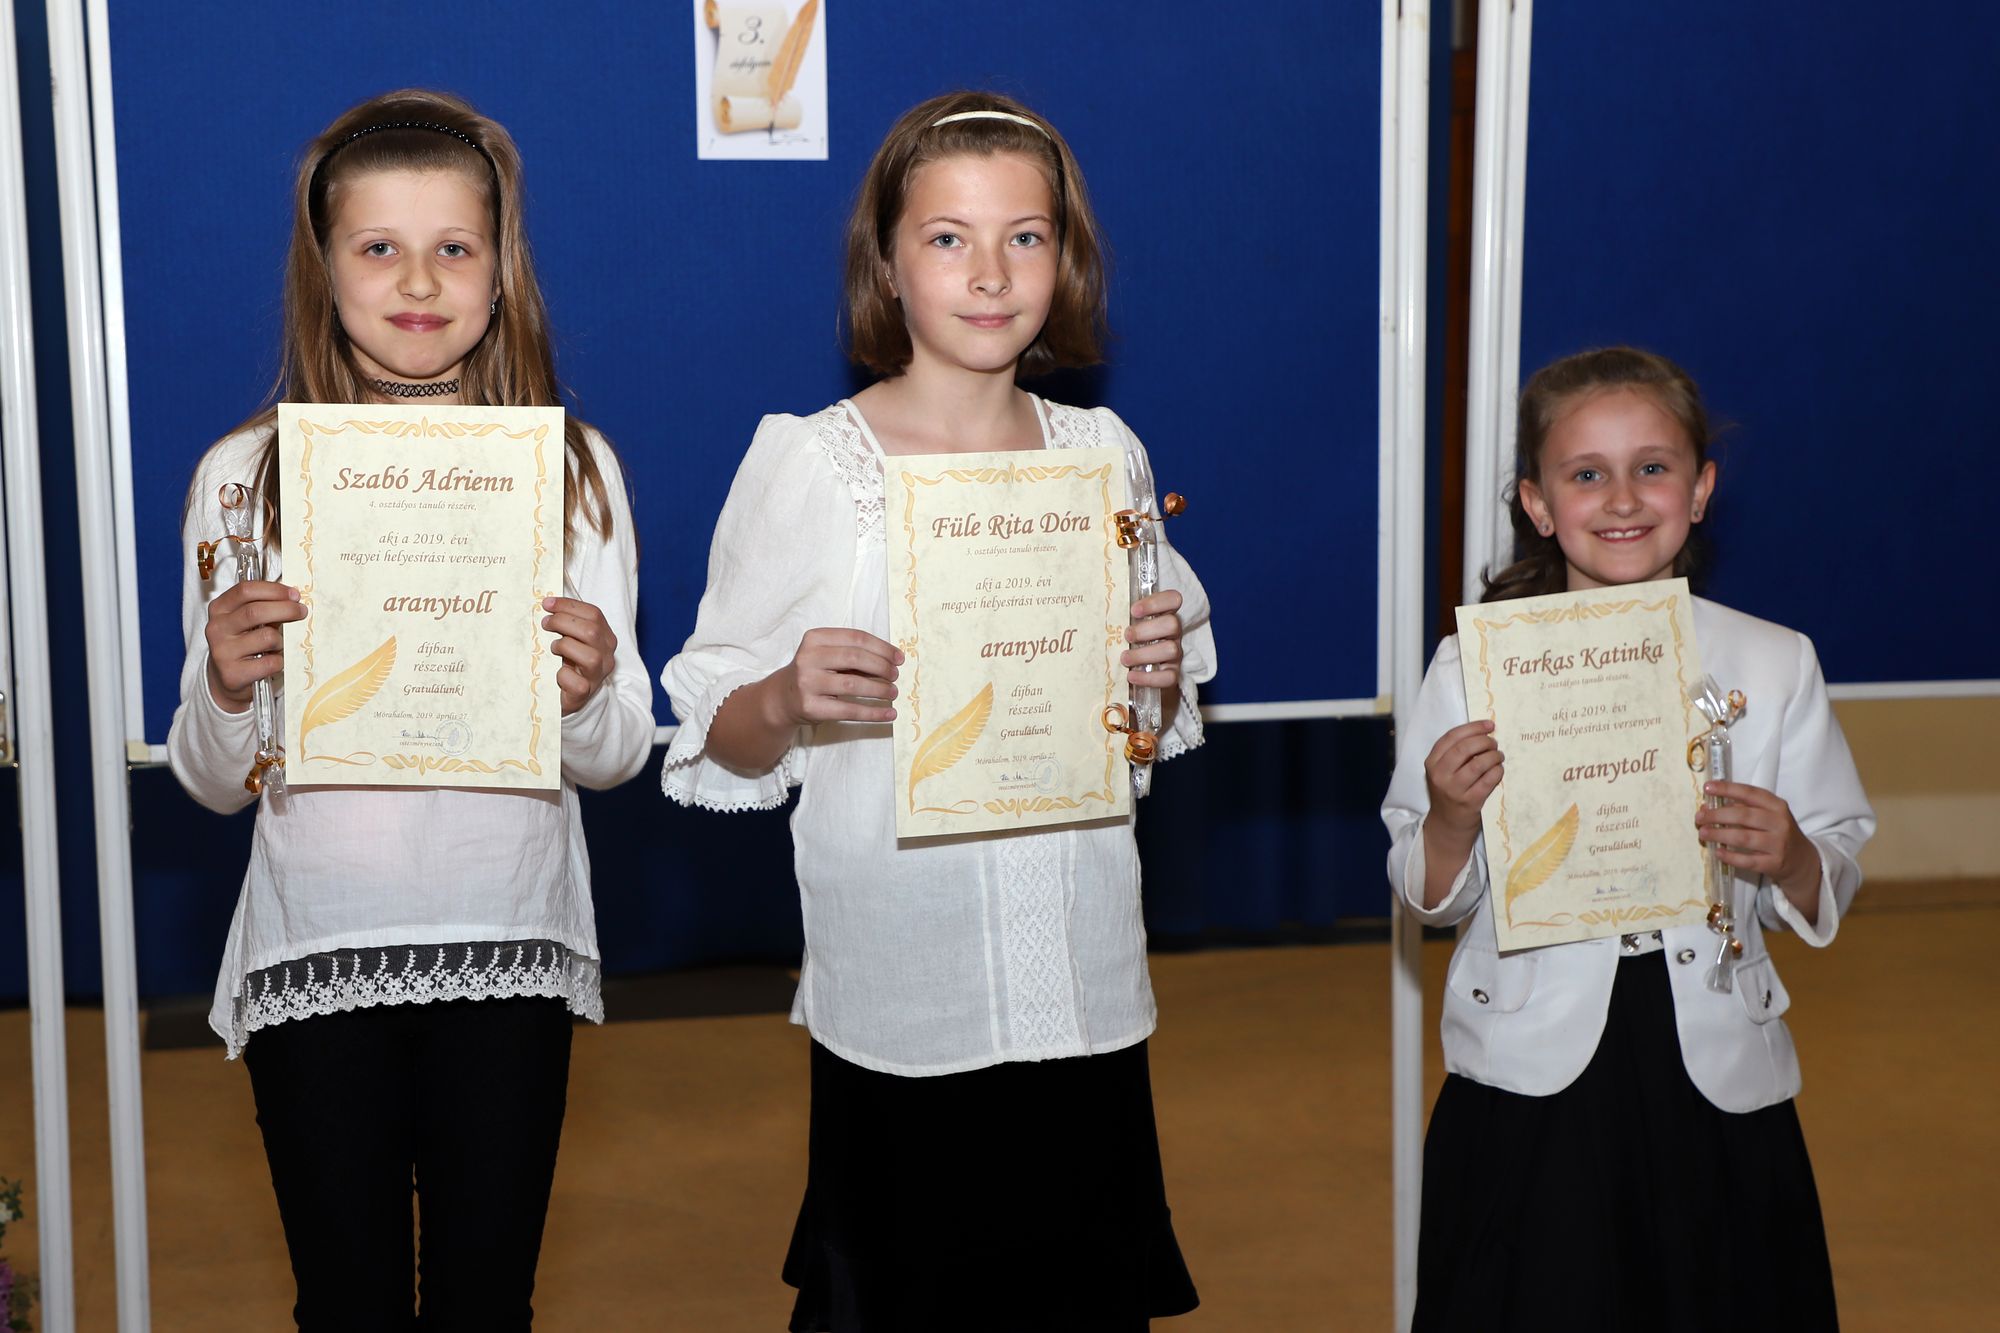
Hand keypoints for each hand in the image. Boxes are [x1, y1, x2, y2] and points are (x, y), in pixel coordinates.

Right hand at [203, 580, 305, 711]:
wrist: (227, 678)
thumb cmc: (243, 644)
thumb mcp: (247, 621)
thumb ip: (264, 607)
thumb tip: (293, 598)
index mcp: (219, 609)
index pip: (245, 590)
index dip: (273, 590)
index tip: (294, 594)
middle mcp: (217, 628)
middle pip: (255, 612)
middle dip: (286, 609)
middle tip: (302, 612)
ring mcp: (222, 651)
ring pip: (266, 637)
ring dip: (281, 641)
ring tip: (278, 645)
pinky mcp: (233, 673)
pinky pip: (270, 662)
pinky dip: (279, 661)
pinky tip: (273, 661)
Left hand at [543, 596, 618, 715]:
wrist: (569, 696)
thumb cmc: (568, 663)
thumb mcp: (571, 639)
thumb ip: (567, 624)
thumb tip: (548, 603)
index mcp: (605, 637)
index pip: (594, 614)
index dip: (569, 606)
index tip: (547, 603)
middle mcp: (606, 655)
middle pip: (592, 631)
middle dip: (563, 622)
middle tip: (545, 623)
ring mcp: (598, 675)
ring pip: (590, 656)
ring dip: (565, 646)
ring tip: (553, 648)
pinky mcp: (585, 693)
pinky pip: (576, 682)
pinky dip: (563, 675)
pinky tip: (556, 672)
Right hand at [769, 628, 901, 725]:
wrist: (783, 698)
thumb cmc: (815, 672)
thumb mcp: (828, 656)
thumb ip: (854, 654)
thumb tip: (893, 660)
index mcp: (815, 638)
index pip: (856, 638)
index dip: (882, 647)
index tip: (899, 658)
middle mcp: (808, 658)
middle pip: (855, 658)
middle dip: (882, 666)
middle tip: (895, 675)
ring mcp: (807, 683)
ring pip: (854, 684)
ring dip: (880, 689)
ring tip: (893, 692)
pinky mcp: (811, 707)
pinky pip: (849, 711)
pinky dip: (874, 713)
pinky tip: (890, 714)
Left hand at [1122, 589, 1182, 687]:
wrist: (1137, 674)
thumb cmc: (1129, 643)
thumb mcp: (1126, 626)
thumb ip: (1120, 617)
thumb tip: (1094, 606)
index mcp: (1164, 615)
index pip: (1173, 599)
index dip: (1156, 602)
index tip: (1134, 610)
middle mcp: (1173, 633)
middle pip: (1172, 624)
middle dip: (1146, 630)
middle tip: (1126, 636)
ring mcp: (1175, 654)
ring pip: (1171, 649)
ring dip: (1144, 654)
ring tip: (1124, 658)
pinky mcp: (1172, 674)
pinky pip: (1169, 677)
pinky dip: (1149, 678)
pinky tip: (1131, 676)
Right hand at [1424, 720, 1502, 837]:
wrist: (1447, 823)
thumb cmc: (1448, 791)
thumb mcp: (1442, 770)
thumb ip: (1455, 753)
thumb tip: (1483, 732)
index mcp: (1432, 762)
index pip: (1452, 737)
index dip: (1473, 728)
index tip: (1489, 725)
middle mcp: (1440, 775)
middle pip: (1465, 748)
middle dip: (1485, 741)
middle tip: (1494, 743)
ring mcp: (1454, 789)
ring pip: (1479, 763)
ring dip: (1494, 756)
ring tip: (1498, 756)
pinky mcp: (1470, 801)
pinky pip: (1489, 780)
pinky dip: (1498, 771)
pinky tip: (1498, 770)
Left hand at [1696, 780, 1818, 896]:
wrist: (1801, 860)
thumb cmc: (1777, 832)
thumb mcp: (1767, 815)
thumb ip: (1741, 808)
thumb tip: (1708, 806)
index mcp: (1777, 806)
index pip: (1750, 793)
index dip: (1727, 789)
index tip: (1708, 788)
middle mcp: (1779, 823)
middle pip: (1743, 815)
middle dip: (1717, 815)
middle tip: (1699, 817)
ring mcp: (1778, 844)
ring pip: (1743, 838)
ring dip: (1719, 835)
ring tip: (1703, 833)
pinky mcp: (1774, 863)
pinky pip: (1748, 860)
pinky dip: (1730, 857)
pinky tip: (1718, 852)